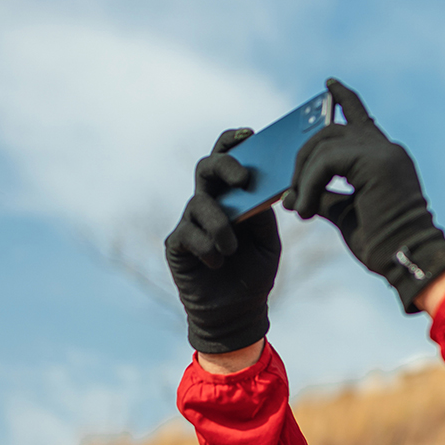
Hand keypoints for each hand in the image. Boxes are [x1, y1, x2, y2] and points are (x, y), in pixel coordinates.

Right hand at [166, 128, 280, 353]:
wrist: (238, 312)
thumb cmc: (254, 272)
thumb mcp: (268, 240)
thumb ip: (263, 213)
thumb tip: (260, 186)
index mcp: (233, 197)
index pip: (228, 159)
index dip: (233, 141)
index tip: (249, 132)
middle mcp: (209, 203)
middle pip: (206, 167)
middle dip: (224, 166)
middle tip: (242, 179)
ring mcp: (190, 222)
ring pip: (200, 203)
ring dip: (220, 224)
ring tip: (232, 248)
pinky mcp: (177, 244)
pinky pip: (188, 232)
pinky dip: (206, 246)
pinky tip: (217, 261)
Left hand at [283, 79, 444, 312]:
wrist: (406, 260)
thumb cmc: (381, 245)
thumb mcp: (344, 214)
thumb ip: (324, 196)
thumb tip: (293, 195)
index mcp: (385, 159)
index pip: (361, 118)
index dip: (344, 99)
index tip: (329, 84)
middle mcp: (387, 149)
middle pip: (331, 130)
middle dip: (303, 157)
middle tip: (292, 193)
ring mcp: (384, 152)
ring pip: (325, 144)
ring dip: (304, 177)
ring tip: (301, 209)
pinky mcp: (377, 161)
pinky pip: (327, 160)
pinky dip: (310, 183)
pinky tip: (307, 209)